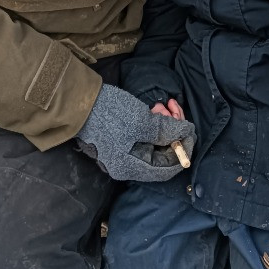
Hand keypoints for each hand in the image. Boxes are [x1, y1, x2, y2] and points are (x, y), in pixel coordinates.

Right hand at [76, 84, 194, 181]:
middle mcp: (126, 165)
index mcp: (131, 167)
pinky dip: (152, 124)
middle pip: (161, 154)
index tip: (190, 130)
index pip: (167, 168)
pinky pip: (143, 137)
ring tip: (162, 105)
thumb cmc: (109, 113)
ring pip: (153, 143)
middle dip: (172, 132)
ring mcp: (121, 153)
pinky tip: (153, 108)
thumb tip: (188, 133)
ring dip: (163, 124)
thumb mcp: (142, 121)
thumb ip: (168, 131)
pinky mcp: (119, 140)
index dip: (183, 149)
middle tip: (173, 110)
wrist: (77, 100)